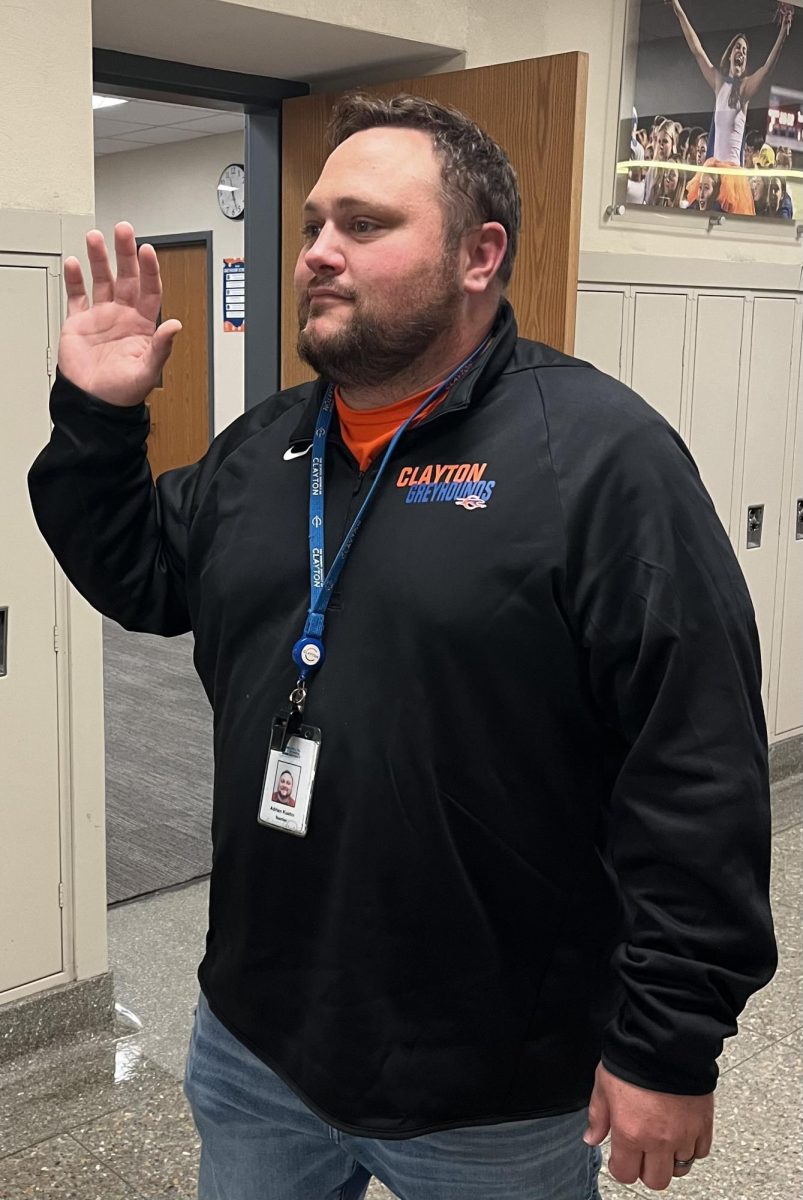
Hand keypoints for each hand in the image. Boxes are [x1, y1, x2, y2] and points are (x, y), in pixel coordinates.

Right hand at [58, 222, 181, 406]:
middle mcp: (124, 316)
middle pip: (126, 277)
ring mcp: (101, 317)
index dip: (150, 270)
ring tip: (95, 238)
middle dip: (125, 253)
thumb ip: (162, 347)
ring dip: (99, 259)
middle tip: (124, 230)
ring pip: (101, 280)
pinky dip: (75, 279)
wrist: (94, 404)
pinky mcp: (79, 323)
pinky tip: (74, 263)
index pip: (150, 290)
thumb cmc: (123, 393)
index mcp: (144, 325)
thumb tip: (176, 326)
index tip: (147, 250)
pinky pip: (77, 296)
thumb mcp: (148, 371)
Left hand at [584, 1063, 713, 1190]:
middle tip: (642, 1153)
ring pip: (681, 1169)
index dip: (620, 1167)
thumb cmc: (633, 1059)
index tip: (620, 1158)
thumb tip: (592, 1138)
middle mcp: (658, 1141)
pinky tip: (681, 1133)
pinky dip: (691, 1147)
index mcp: (630, 1133)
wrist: (665, 1042)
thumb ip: (598, 1116)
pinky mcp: (703, 1125)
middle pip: (656, 1180)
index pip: (625, 1174)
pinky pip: (700, 1152)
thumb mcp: (603, 1085)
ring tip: (663, 1141)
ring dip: (671, 1159)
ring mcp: (684, 1135)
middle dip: (647, 1170)